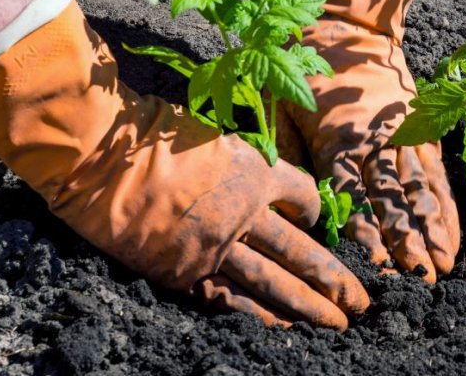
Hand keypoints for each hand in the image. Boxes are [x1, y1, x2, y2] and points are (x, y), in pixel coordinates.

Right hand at [0, 1, 367, 328]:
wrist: (103, 158)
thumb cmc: (154, 134)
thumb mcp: (215, 137)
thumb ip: (243, 163)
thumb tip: (260, 180)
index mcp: (257, 172)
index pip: (305, 196)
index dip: (317, 210)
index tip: (319, 220)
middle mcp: (247, 213)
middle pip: (304, 251)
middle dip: (335, 279)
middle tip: (362, 302)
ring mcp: (218, 246)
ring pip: (276, 283)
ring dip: (311, 307)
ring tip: (339, 324)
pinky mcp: (186, 271)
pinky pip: (232, 299)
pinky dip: (259, 316)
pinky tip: (285, 330)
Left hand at [275, 0, 459, 281]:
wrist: (347, 21)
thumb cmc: (304, 66)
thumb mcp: (279, 103)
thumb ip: (285, 152)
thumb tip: (290, 200)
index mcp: (336, 137)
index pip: (352, 196)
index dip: (367, 234)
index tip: (380, 268)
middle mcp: (373, 139)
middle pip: (393, 199)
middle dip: (408, 242)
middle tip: (422, 282)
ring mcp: (401, 132)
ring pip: (420, 188)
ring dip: (433, 229)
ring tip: (445, 265)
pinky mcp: (419, 125)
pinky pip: (434, 169)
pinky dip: (446, 202)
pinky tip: (453, 229)